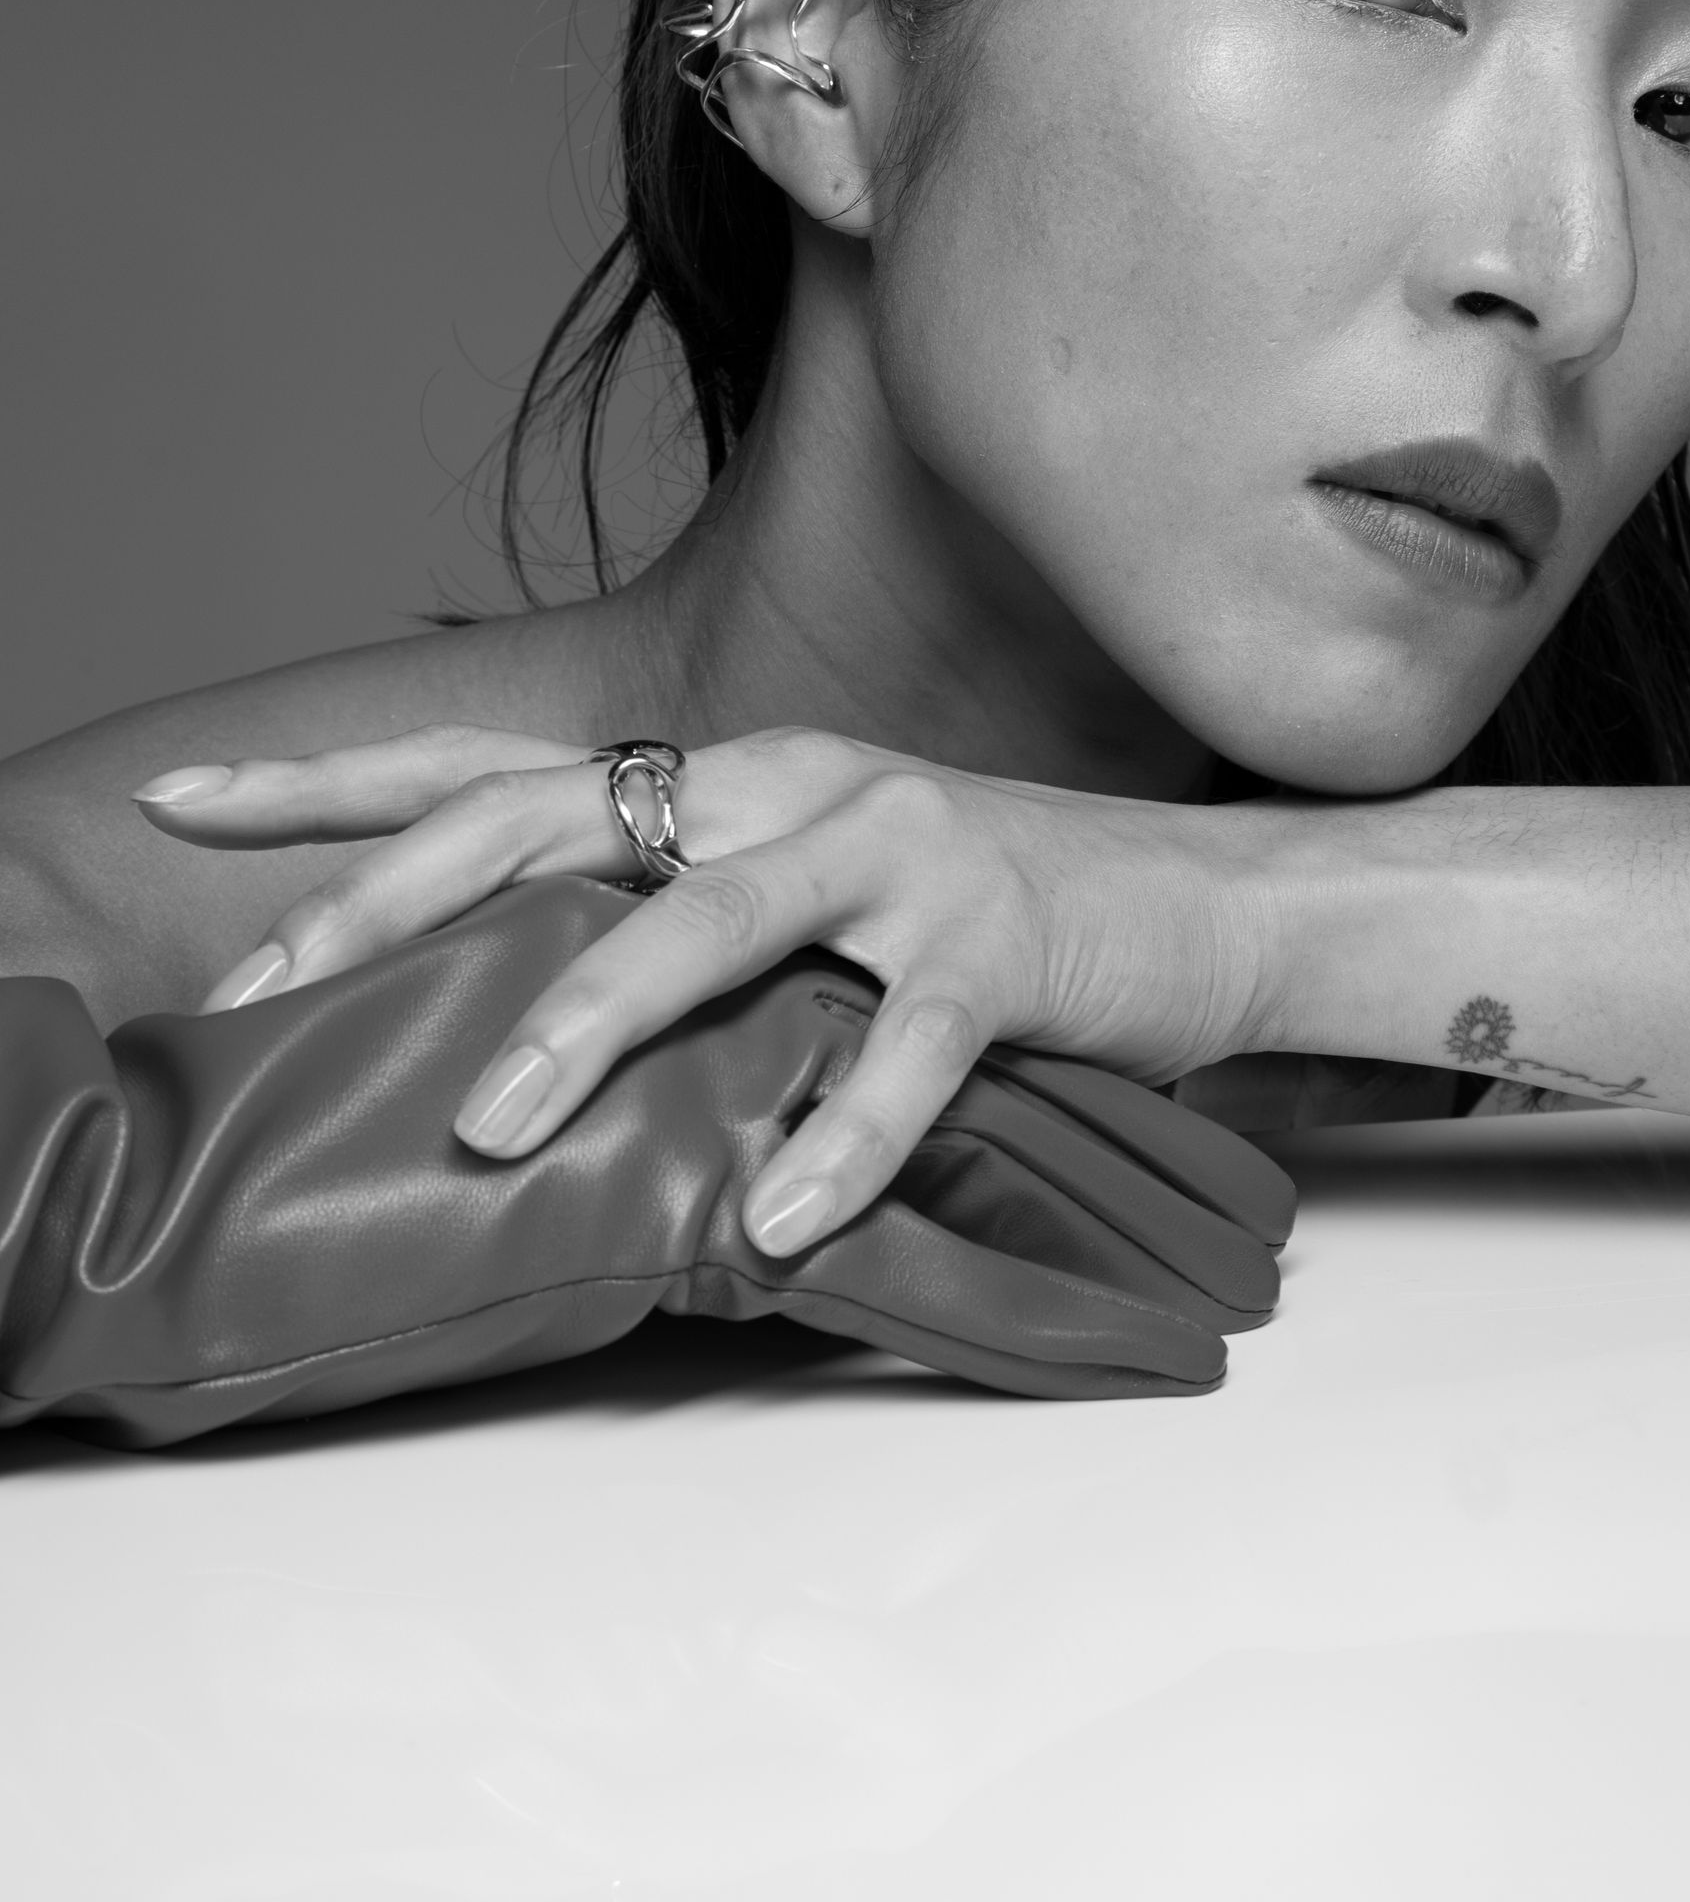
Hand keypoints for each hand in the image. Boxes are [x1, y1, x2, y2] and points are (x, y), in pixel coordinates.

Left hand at [134, 725, 1292, 1256]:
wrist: (1205, 899)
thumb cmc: (983, 917)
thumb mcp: (807, 904)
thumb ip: (675, 940)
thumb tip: (508, 1039)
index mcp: (723, 784)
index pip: (498, 768)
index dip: (339, 787)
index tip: (182, 806)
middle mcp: (785, 789)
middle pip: (555, 819)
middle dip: (394, 899)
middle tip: (268, 985)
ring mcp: (895, 853)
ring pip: (711, 922)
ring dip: (591, 1021)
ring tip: (494, 1125)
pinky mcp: (999, 941)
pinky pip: (901, 1049)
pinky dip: (837, 1136)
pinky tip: (778, 1222)